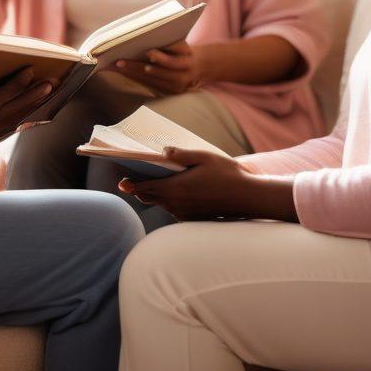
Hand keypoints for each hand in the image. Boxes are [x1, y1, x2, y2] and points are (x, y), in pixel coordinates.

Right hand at [0, 67, 56, 155]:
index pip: (10, 91)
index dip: (22, 80)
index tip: (32, 69)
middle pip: (21, 105)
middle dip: (38, 93)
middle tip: (52, 82)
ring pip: (19, 119)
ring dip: (34, 107)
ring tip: (47, 96)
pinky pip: (11, 130)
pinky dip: (22, 120)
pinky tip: (29, 113)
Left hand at [114, 39, 202, 94]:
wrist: (200, 67)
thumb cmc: (186, 52)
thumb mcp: (184, 46)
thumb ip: (172, 45)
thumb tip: (152, 42)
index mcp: (186, 63)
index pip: (172, 62)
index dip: (161, 58)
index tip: (148, 52)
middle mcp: (181, 78)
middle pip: (156, 73)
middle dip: (137, 68)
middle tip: (120, 63)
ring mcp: (175, 88)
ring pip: (151, 81)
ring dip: (132, 74)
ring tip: (117, 68)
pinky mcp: (169, 93)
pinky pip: (150, 86)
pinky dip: (137, 79)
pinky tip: (125, 74)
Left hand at [119, 148, 297, 222]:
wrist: (248, 198)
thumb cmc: (228, 175)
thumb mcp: (204, 157)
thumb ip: (182, 154)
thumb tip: (164, 152)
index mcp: (176, 189)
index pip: (145, 189)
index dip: (131, 185)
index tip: (121, 181)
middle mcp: (177, 204)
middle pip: (150, 198)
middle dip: (140, 189)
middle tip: (131, 179)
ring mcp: (185, 213)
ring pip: (162, 203)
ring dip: (156, 193)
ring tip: (153, 180)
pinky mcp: (193, 218)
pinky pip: (174, 208)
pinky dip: (169, 199)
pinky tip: (176, 189)